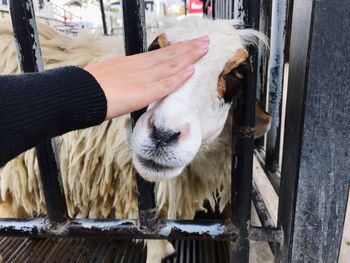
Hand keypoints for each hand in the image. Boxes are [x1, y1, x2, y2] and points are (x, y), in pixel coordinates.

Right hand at [85, 36, 208, 119]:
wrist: (81, 92)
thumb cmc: (92, 87)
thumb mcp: (112, 75)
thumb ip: (127, 77)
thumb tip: (134, 81)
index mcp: (134, 63)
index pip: (161, 54)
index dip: (178, 49)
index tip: (190, 43)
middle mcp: (141, 67)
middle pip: (169, 55)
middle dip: (189, 48)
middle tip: (205, 40)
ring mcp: (143, 78)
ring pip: (171, 65)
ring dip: (189, 56)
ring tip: (204, 49)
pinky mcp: (143, 92)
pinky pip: (165, 84)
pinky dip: (179, 77)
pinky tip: (192, 70)